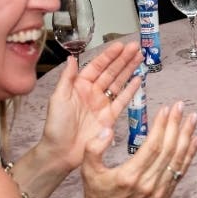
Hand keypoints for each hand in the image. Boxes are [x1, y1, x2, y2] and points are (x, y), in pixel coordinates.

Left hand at [36, 40, 142, 177]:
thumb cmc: (56, 125)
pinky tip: (139, 79)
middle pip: (111, 71)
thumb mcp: (58, 98)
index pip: (97, 66)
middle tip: (136, 47)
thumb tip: (72, 57)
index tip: (121, 45)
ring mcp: (103, 104)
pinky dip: (131, 90)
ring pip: (118, 82)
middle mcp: (93, 92)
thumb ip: (67, 78)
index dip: (109, 56)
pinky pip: (122, 100)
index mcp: (80, 85)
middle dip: (123, 59)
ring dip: (129, 69)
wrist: (61, 152)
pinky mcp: (110, 117)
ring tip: (140, 57)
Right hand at [80, 100, 196, 197]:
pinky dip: (190, 154)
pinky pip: (181, 171)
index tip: (166, 109)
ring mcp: (159, 190)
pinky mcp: (165, 193)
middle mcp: (148, 183)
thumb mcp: (87, 170)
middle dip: (176, 125)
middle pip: (168, 150)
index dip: (162, 126)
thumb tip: (107, 130)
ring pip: (178, 159)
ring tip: (192, 118)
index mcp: (130, 175)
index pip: (153, 146)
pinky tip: (195, 140)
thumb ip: (93, 148)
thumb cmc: (98, 194)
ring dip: (187, 136)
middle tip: (181, 106)